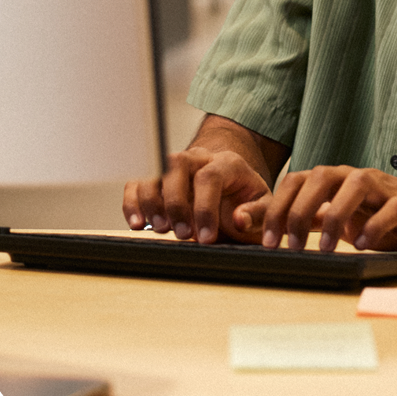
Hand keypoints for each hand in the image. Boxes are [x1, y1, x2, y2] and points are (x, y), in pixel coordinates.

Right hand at [123, 147, 270, 243]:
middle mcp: (199, 158)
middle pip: (176, 165)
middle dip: (176, 202)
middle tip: (181, 233)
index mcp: (227, 162)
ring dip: (152, 202)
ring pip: (154, 171)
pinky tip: (137, 223)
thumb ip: (256, 213)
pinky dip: (133, 202)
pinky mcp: (157, 178)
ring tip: (161, 228)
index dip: (205, 208)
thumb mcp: (264, 206)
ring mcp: (176, 166)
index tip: (206, 237)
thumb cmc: (246, 198)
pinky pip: (137, 182)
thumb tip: (239, 219)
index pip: (210, 176)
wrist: (233, 187)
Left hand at [256, 166, 396, 257]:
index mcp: (338, 181)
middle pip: (320, 177)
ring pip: (354, 186)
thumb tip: (265, 229)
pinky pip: (389, 209)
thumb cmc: (386, 219)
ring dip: (335, 216)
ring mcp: (384, 189)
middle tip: (287, 245)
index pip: (298, 180)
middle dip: (297, 211)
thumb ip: (309, 220)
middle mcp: (358, 178)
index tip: (265, 241)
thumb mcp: (342, 221)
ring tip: (324, 249)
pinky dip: (373, 226)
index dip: (276, 207)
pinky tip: (363, 246)